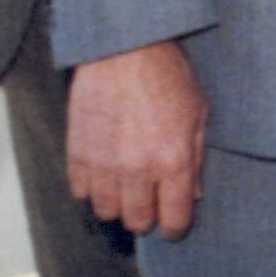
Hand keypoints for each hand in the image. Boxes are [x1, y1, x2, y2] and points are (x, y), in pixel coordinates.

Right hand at [66, 40, 207, 239]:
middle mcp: (137, 169)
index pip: (174, 219)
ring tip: (128, 187)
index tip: (175, 223)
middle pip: (138, 222)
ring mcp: (103, 164)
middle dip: (148, 216)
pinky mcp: (77, 154)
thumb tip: (195, 194)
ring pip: (107, 212)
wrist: (125, 49)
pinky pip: (81, 193)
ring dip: (119, 205)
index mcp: (173, 160)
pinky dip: (93, 189)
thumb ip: (197, 158)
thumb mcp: (199, 114)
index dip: (176, 227)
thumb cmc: (168, 76)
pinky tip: (105, 173)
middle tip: (152, 200)